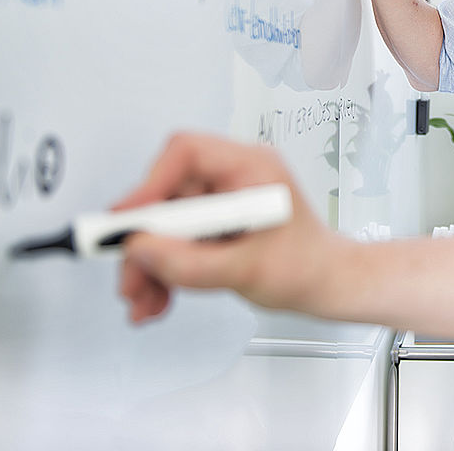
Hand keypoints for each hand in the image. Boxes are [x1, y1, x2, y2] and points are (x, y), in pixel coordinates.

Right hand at [117, 133, 339, 323]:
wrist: (326, 285)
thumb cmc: (308, 267)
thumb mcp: (249, 271)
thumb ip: (192, 263)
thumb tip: (141, 248)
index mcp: (252, 167)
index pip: (187, 153)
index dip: (150, 183)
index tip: (127, 219)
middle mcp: (232, 177)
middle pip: (166, 194)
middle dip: (144, 241)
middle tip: (130, 278)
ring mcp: (221, 201)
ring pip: (163, 223)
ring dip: (148, 263)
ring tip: (144, 300)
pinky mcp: (212, 224)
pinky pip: (173, 239)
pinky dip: (161, 270)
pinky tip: (158, 299)